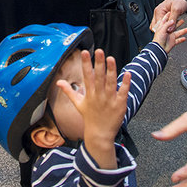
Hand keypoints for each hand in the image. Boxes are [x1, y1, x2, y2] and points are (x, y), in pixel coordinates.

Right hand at [58, 48, 129, 168]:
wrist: (99, 135)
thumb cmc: (89, 118)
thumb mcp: (78, 104)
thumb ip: (69, 91)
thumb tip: (59, 82)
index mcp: (89, 94)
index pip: (86, 75)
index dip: (85, 63)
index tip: (85, 52)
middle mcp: (98, 95)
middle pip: (98, 77)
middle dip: (99, 63)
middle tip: (99, 51)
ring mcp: (109, 100)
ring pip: (110, 83)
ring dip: (111, 70)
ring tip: (111, 58)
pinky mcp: (119, 105)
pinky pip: (123, 92)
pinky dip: (125, 83)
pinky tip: (127, 73)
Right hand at [151, 0, 186, 31]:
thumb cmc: (180, 1)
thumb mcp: (177, 9)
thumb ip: (173, 19)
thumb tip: (170, 29)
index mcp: (158, 10)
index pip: (157, 24)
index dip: (163, 29)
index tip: (169, 31)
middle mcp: (158, 13)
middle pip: (156, 26)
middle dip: (163, 29)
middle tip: (171, 30)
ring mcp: (161, 15)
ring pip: (160, 26)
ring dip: (166, 29)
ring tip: (173, 28)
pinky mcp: (164, 17)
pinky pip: (164, 24)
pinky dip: (167, 27)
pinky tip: (172, 27)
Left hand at [151, 16, 186, 53]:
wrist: (159, 49)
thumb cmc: (158, 40)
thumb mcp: (162, 29)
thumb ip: (167, 24)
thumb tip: (172, 20)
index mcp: (162, 27)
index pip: (165, 20)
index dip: (168, 16)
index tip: (171, 12)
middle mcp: (167, 31)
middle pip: (174, 26)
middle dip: (178, 23)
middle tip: (183, 20)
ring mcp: (170, 37)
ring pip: (178, 32)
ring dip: (183, 30)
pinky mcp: (172, 42)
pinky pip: (178, 40)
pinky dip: (182, 39)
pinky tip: (185, 38)